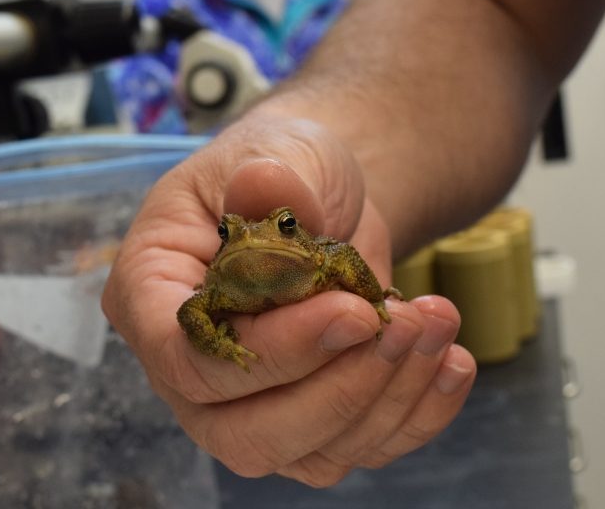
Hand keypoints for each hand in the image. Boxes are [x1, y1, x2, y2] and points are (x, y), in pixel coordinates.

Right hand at [102, 116, 476, 485]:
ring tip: (437, 321)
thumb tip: (263, 186)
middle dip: (340, 388)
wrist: (328, 201)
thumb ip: (270, 176)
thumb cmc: (286, 171)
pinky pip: (360, 448)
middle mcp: (189, 369)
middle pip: (245, 433)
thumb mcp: (278, 151)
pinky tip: (450, 361)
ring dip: (389, 396)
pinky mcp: (311, 424)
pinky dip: (416, 414)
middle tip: (404, 324)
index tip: (352, 311)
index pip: (190, 359)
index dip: (273, 350)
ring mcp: (248, 407)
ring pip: (310, 452)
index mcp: (154, 295)